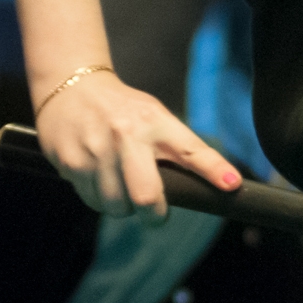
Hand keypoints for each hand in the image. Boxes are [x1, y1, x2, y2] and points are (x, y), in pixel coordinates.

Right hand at [33, 69, 238, 217]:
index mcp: (155, 122)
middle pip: (147, 197)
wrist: (70, 87)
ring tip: (121, 185)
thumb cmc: (122, 109)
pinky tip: (99, 178)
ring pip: (118, 206)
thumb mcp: (155, 116)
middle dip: (154, 216)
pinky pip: (93, 201)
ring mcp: (96, 150)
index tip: (232, 184)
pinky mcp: (71, 162)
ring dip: (123, 207)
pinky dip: (101, 199)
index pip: (191, 149)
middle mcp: (126, 135)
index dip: (213, 170)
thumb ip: (180, 147)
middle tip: (155, 214)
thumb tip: (218, 183)